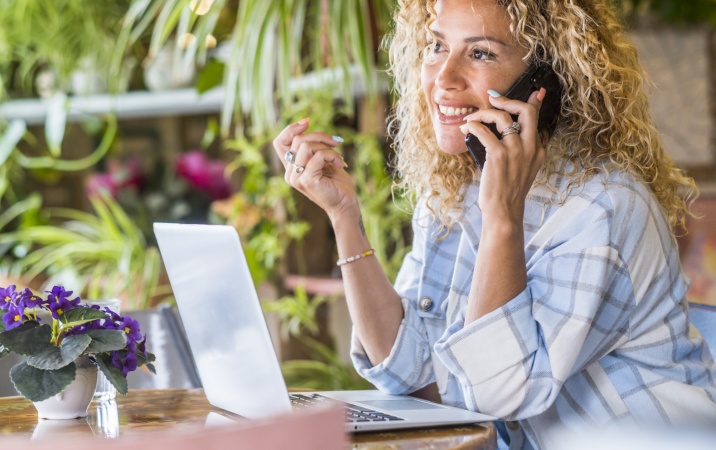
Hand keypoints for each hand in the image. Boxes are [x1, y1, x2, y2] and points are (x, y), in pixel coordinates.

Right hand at [273, 118, 357, 219]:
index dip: (291, 129)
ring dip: (327, 147)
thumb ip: (312, 147)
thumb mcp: (322, 159)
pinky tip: (341, 164)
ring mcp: (296, 178)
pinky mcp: (307, 180)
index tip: (307, 122)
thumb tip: (305, 122)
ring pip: (307, 146)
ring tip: (338, 157)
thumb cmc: (337, 182)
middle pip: (297, 140)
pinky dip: (332, 156)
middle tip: (335, 142)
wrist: (345, 204)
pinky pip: (318, 156)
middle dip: (319, 136)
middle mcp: (290, 173)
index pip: (279, 142)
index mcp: (291, 168)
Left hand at [460, 88, 546, 223]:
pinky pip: (484, 131)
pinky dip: (473, 126)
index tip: (534, 91)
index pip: (536, 118)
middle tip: (493, 99)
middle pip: (526, 111)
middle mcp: (530, 148)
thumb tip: (506, 132)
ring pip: (503, 117)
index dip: (534, 101)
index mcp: (538, 150)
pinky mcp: (499, 156)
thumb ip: (518, 150)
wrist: (504, 212)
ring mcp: (516, 151)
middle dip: (509, 100)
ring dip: (484, 113)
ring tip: (473, 118)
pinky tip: (467, 128)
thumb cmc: (507, 192)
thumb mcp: (519, 169)